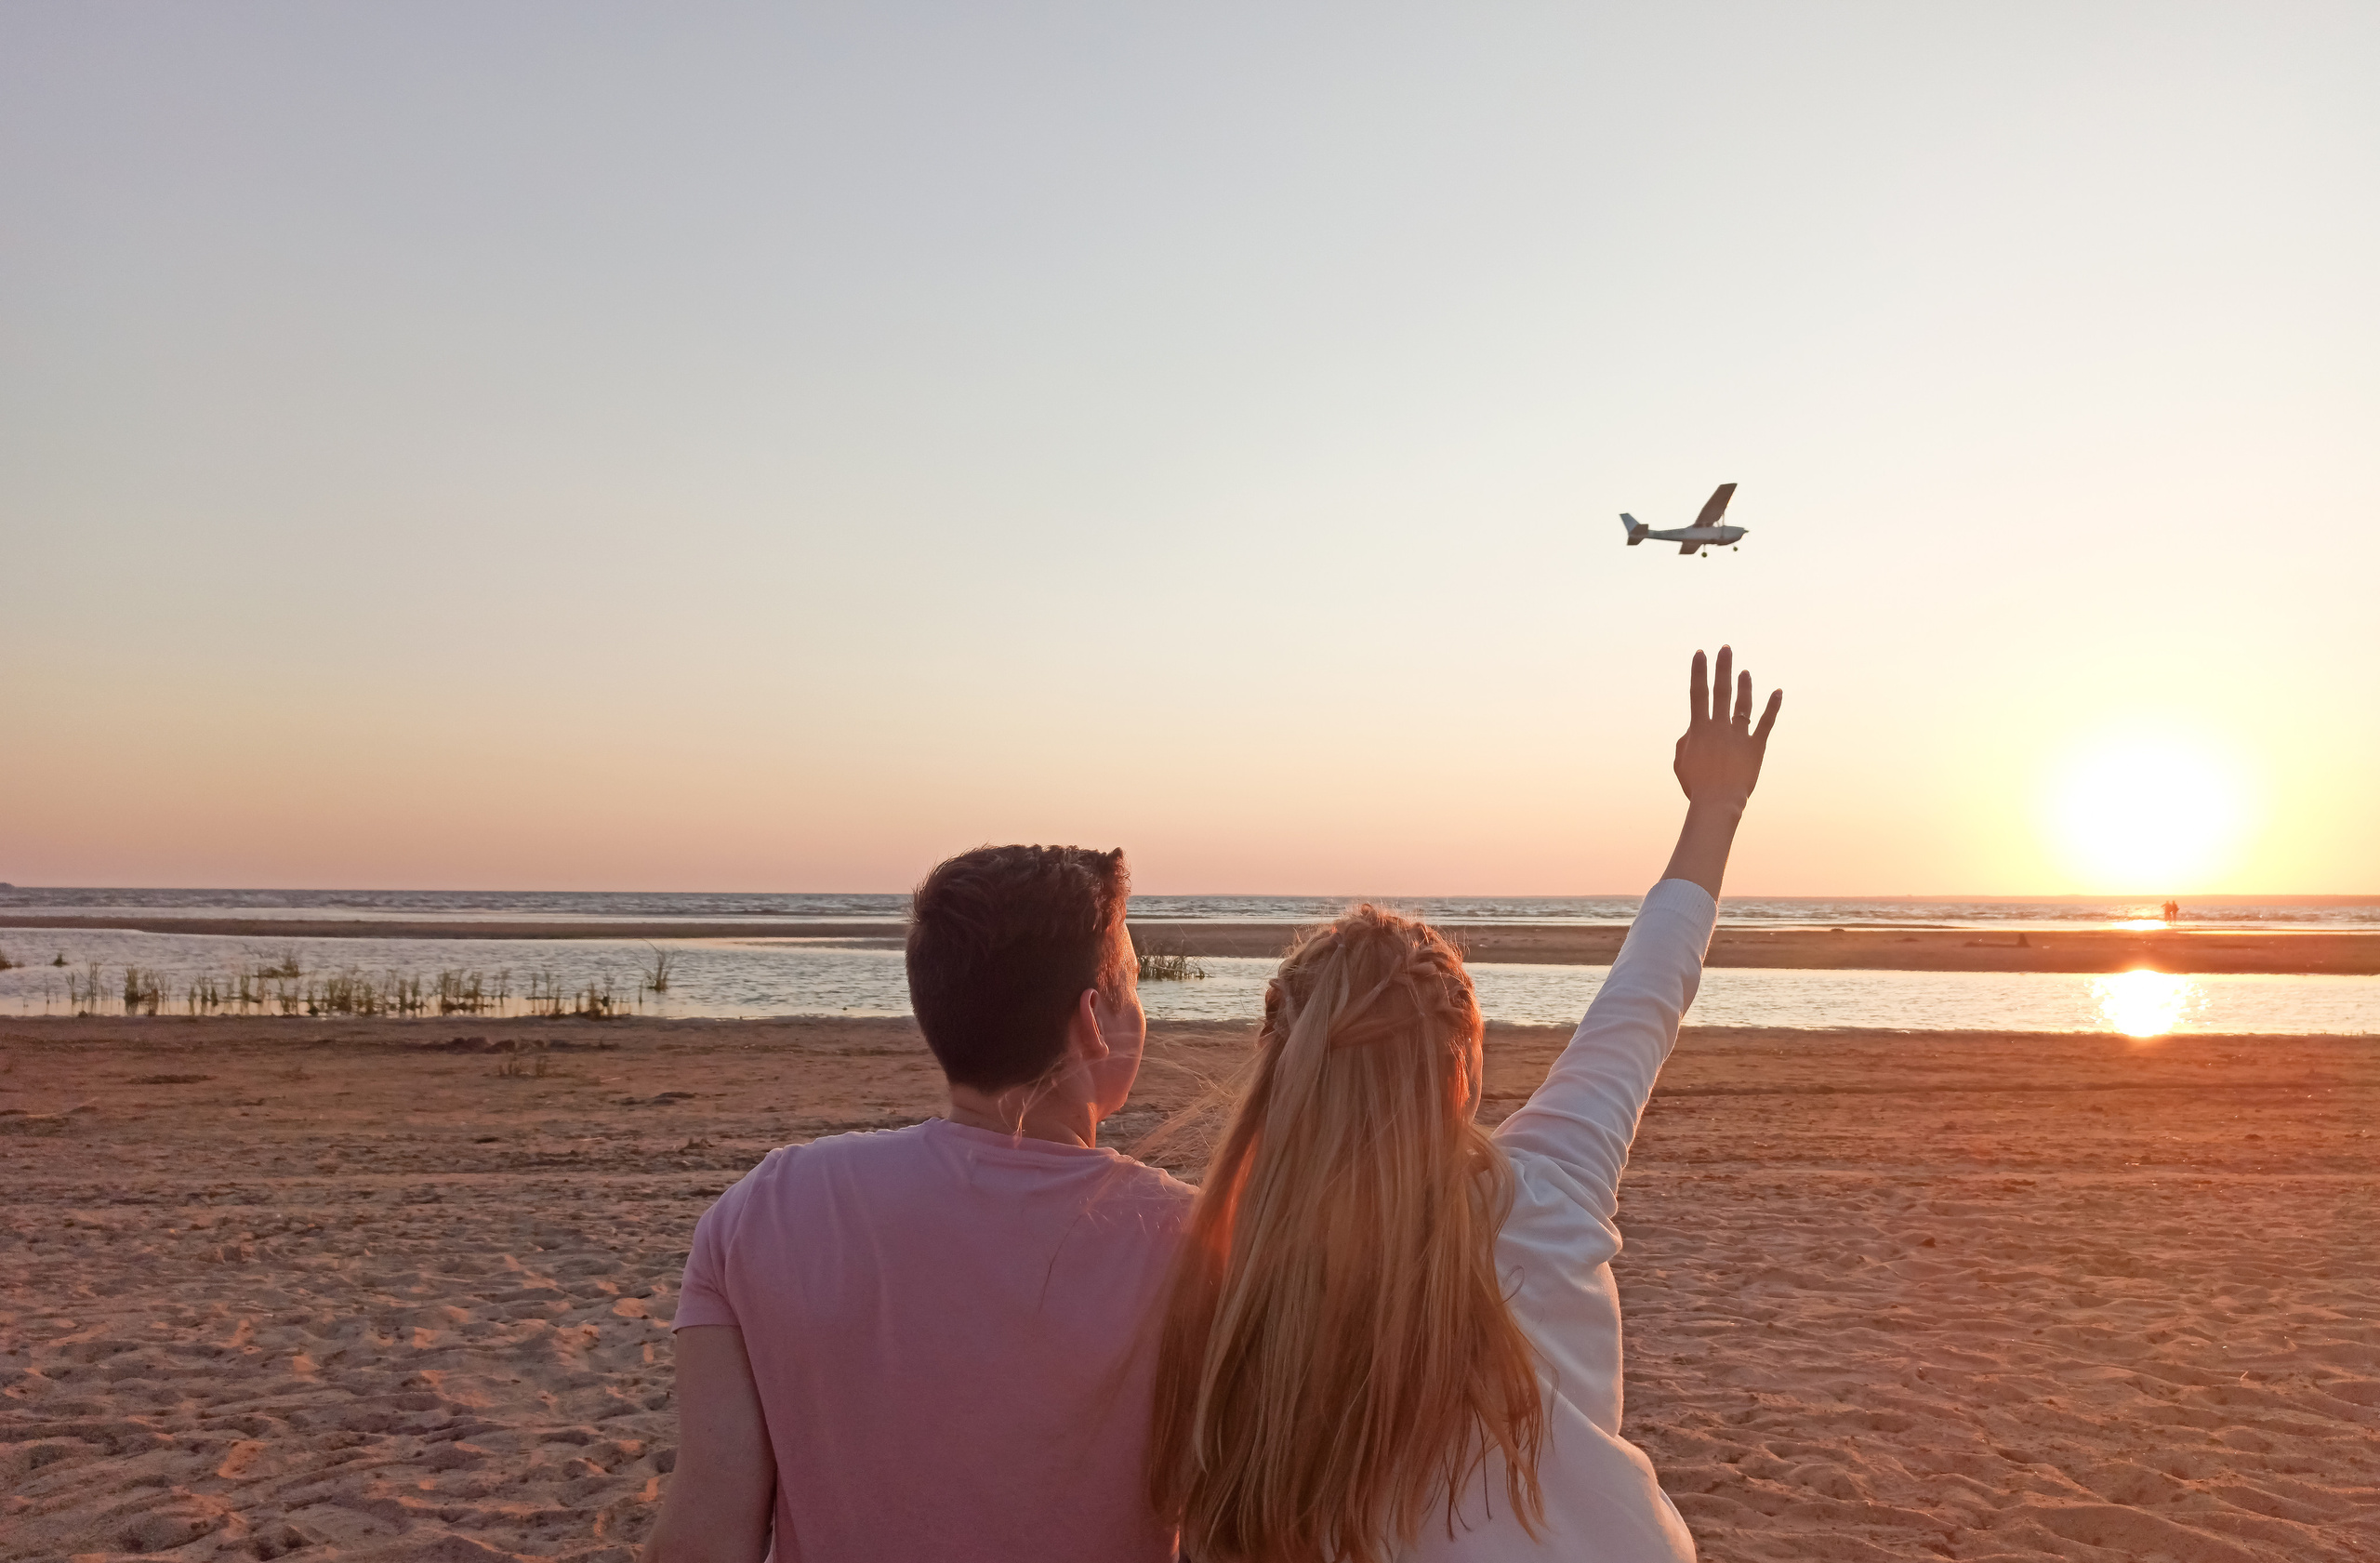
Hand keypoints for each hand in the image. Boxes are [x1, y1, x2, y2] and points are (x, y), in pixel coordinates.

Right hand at [1673, 646, 1780, 810]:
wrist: (1717, 802)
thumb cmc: (1695, 785)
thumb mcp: (1680, 761)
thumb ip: (1686, 740)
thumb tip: (1694, 728)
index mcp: (1699, 729)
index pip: (1698, 693)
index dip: (1698, 672)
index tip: (1700, 653)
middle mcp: (1719, 727)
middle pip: (1721, 691)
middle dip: (1723, 668)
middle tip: (1725, 649)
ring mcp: (1739, 735)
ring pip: (1743, 704)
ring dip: (1744, 685)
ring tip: (1744, 671)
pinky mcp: (1756, 746)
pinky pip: (1766, 722)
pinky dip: (1772, 706)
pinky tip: (1777, 691)